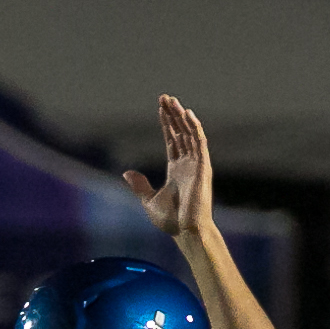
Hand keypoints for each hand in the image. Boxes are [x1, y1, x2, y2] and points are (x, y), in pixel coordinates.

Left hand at [122, 94, 211, 239]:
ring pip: (189, 133)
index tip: (160, 108)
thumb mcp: (148, 201)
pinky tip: (187, 114)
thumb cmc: (171, 221)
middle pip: (180, 132)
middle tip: (164, 97)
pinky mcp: (203, 167)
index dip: (166, 124)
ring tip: (172, 100)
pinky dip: (194, 127)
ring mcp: (196, 164)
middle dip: (172, 115)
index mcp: (176, 170)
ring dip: (181, 116)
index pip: (172, 140)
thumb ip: (140, 185)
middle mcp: (188, 164)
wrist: (186, 231)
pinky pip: (200, 142)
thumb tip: (126, 172)